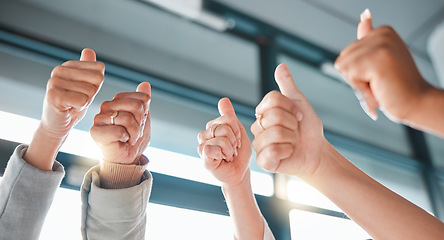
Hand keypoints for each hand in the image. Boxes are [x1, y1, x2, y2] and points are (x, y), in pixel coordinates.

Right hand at [23, 49, 103, 170]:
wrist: (57, 125)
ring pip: (90, 91)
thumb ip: (88, 68)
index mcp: (68, 65)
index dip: (96, 85)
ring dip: (86, 102)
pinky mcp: (54, 96)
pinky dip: (81, 107)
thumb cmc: (73, 105)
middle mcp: (58, 70)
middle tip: (78, 99)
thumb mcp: (85, 85)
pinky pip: (83, 100)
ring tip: (73, 104)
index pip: (99, 69)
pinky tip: (69, 108)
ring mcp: (54, 82)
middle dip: (92, 93)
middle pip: (97, 79)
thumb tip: (89, 50)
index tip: (83, 91)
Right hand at [90, 82, 150, 164]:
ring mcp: (99, 118)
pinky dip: (126, 138)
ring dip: (134, 133)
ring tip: (128, 138)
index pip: (142, 99)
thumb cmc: (133, 139)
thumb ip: (143, 101)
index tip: (139, 123)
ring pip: (127, 118)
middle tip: (134, 133)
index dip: (145, 114)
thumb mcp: (143, 118)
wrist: (127, 159)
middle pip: (136, 106)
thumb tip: (145, 84)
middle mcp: (106, 106)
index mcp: (118, 101)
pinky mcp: (95, 132)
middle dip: (140, 123)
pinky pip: (119, 130)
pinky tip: (121, 141)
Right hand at [197, 98, 251, 186]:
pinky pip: (212, 149)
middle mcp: (205, 133)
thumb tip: (223, 99)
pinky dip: (222, 155)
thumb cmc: (239, 154)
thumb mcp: (239, 131)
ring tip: (228, 155)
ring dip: (230, 150)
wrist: (240, 172)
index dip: (237, 131)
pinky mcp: (203, 156)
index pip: (228, 118)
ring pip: (221, 139)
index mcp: (213, 126)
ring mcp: (202, 145)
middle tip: (232, 150)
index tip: (237, 140)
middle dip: (234, 141)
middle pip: (224, 128)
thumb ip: (230, 116)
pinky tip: (222, 160)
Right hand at [251, 63, 324, 177]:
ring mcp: (258, 145)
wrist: (317, 152)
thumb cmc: (307, 129)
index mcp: (262, 113)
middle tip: (295, 131)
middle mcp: (257, 128)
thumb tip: (281, 65)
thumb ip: (288, 85)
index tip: (298, 116)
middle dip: (292, 123)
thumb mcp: (299, 103)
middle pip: (273, 116)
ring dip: (291, 138)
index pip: (272, 100)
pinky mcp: (263, 161)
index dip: (291, 107)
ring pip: (275, 133)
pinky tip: (288, 153)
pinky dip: (287, 151)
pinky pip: (273, 151)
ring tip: (292, 142)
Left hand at [334, 9, 431, 121]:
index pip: (347, 53)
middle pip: (342, 59)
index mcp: (383, 32)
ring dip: (358, 84)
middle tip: (380, 81)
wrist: (418, 103)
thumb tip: (363, 18)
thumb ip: (368, 41)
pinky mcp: (377, 59)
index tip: (380, 74)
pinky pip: (348, 75)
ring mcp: (380, 45)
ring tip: (379, 84)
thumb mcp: (380, 61)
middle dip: (356, 77)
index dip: (358, 71)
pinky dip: (360, 88)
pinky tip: (379, 87)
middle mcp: (382, 34)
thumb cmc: (398, 87)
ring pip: (343, 67)